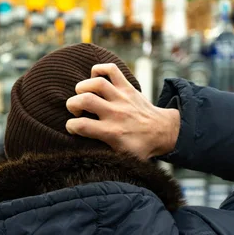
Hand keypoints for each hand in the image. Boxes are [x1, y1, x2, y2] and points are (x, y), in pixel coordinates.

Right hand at [65, 63, 180, 159]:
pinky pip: (111, 69)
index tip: (73, 128)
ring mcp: (122, 97)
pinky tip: (94, 78)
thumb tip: (87, 165)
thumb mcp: (122, 159)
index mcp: (111, 132)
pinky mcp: (127, 87)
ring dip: (83, 86)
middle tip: (76, 111)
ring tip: (82, 94)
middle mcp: (115, 113)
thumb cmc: (139, 147)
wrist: (163, 131)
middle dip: (72, 104)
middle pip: (85, 99)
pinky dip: (99, 69)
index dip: (70, 126)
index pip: (80, 125)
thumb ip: (105, 159)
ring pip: (96, 82)